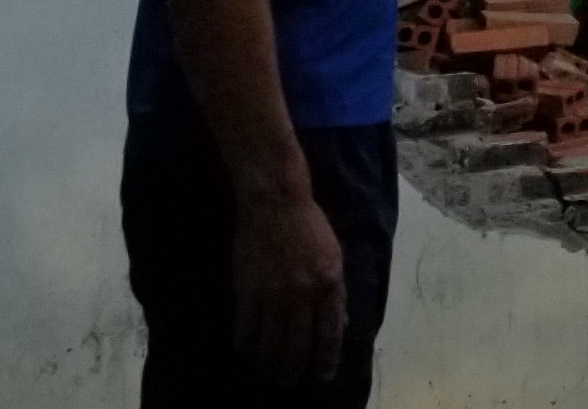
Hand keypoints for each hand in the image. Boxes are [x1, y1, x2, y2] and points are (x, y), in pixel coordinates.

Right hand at [233, 189, 346, 385]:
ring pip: (270, 341)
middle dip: (294, 368)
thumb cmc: (311, 228)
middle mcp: (303, 295)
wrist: (276, 205)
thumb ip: (337, 292)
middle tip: (289, 381)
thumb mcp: (335, 258)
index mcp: (330, 285)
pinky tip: (246, 353)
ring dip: (269, 362)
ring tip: (268, 372)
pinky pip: (246, 327)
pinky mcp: (247, 290)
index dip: (326, 359)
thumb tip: (341, 324)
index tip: (322, 376)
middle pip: (298, 344)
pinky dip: (246, 345)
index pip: (329, 333)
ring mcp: (274, 294)